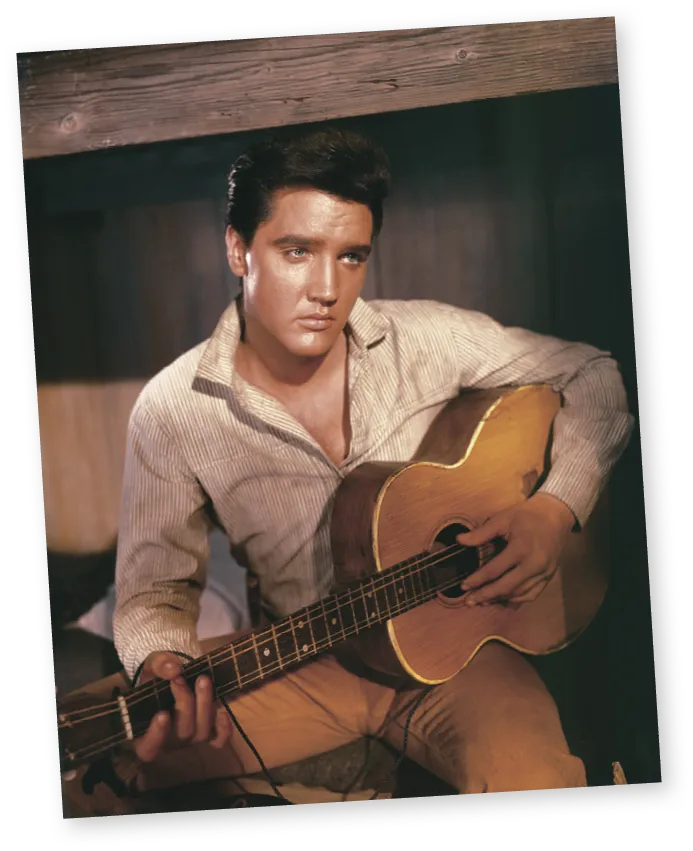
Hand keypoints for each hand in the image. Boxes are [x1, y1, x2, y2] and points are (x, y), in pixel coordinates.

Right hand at [133, 651, 232, 762]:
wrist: (172, 679)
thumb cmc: (155, 678)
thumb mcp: (152, 667)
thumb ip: (159, 665)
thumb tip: (173, 669)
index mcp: (145, 735)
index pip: (148, 748)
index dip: (156, 735)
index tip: (162, 714)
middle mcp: (168, 742)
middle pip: (182, 733)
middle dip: (184, 703)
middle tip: (179, 680)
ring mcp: (189, 740)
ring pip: (201, 733)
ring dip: (204, 705)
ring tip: (202, 680)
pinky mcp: (207, 734)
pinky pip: (218, 740)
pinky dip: (223, 730)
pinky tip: (223, 713)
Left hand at [456, 493, 575, 605]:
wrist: (556, 515)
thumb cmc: (527, 515)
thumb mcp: (502, 519)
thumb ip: (481, 533)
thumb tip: (458, 540)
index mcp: (521, 549)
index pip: (494, 570)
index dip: (477, 580)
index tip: (463, 586)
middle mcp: (534, 564)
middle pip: (506, 587)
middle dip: (485, 595)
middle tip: (469, 601)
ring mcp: (544, 573)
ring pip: (519, 594)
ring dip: (499, 599)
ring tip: (482, 601)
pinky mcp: (549, 576)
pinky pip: (532, 594)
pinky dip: (516, 599)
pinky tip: (503, 599)